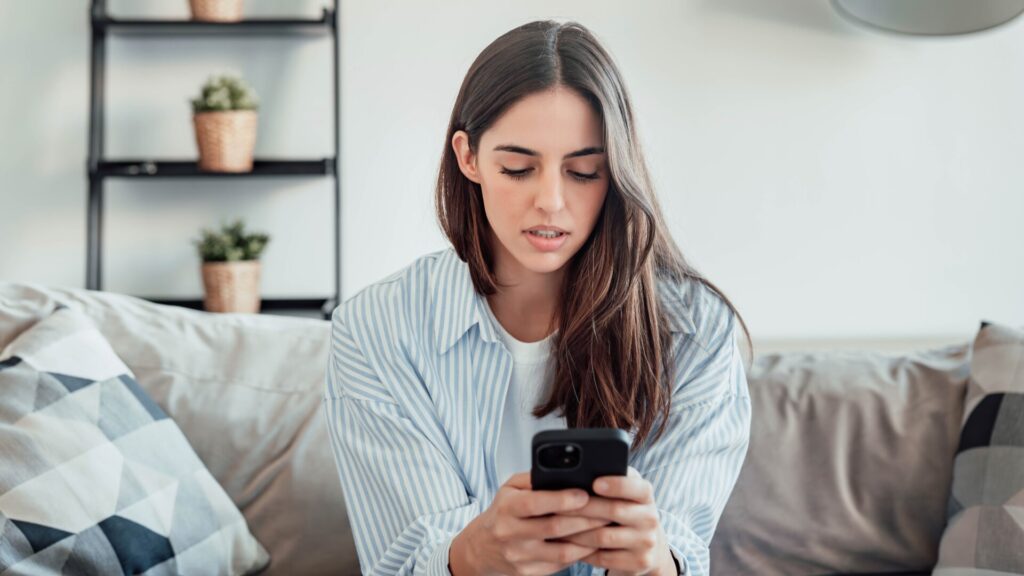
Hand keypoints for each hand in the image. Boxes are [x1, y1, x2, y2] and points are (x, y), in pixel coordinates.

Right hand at [449, 472, 611, 575]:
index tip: (585, 493)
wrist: (480, 548)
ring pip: (563, 550)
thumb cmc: (502, 512)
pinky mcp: (528, 573)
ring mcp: (520, 556)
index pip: (536, 503)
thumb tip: (564, 472)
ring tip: (606, 527)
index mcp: (507, 508)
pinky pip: (561, 564)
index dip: (562, 499)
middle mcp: (511, 533)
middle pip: (555, 527)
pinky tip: (592, 543)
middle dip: (586, 518)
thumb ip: (533, 479)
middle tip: (608, 509)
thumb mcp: (509, 489)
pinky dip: (580, 554)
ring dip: (589, 539)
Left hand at [559, 467, 676, 575]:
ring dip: (576, 532)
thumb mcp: (624, 492)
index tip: (595, 483)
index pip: (636, 487)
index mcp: (645, 495)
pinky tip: (568, 545)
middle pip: (614, 510)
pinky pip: (603, 557)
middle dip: (582, 508)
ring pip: (604, 536)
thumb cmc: (624, 509)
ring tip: (555, 526)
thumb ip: (610, 478)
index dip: (616, 485)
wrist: (646, 543)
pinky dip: (582, 551)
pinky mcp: (638, 562)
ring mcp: (646, 542)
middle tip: (557, 506)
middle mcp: (650, 518)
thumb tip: (579, 473)